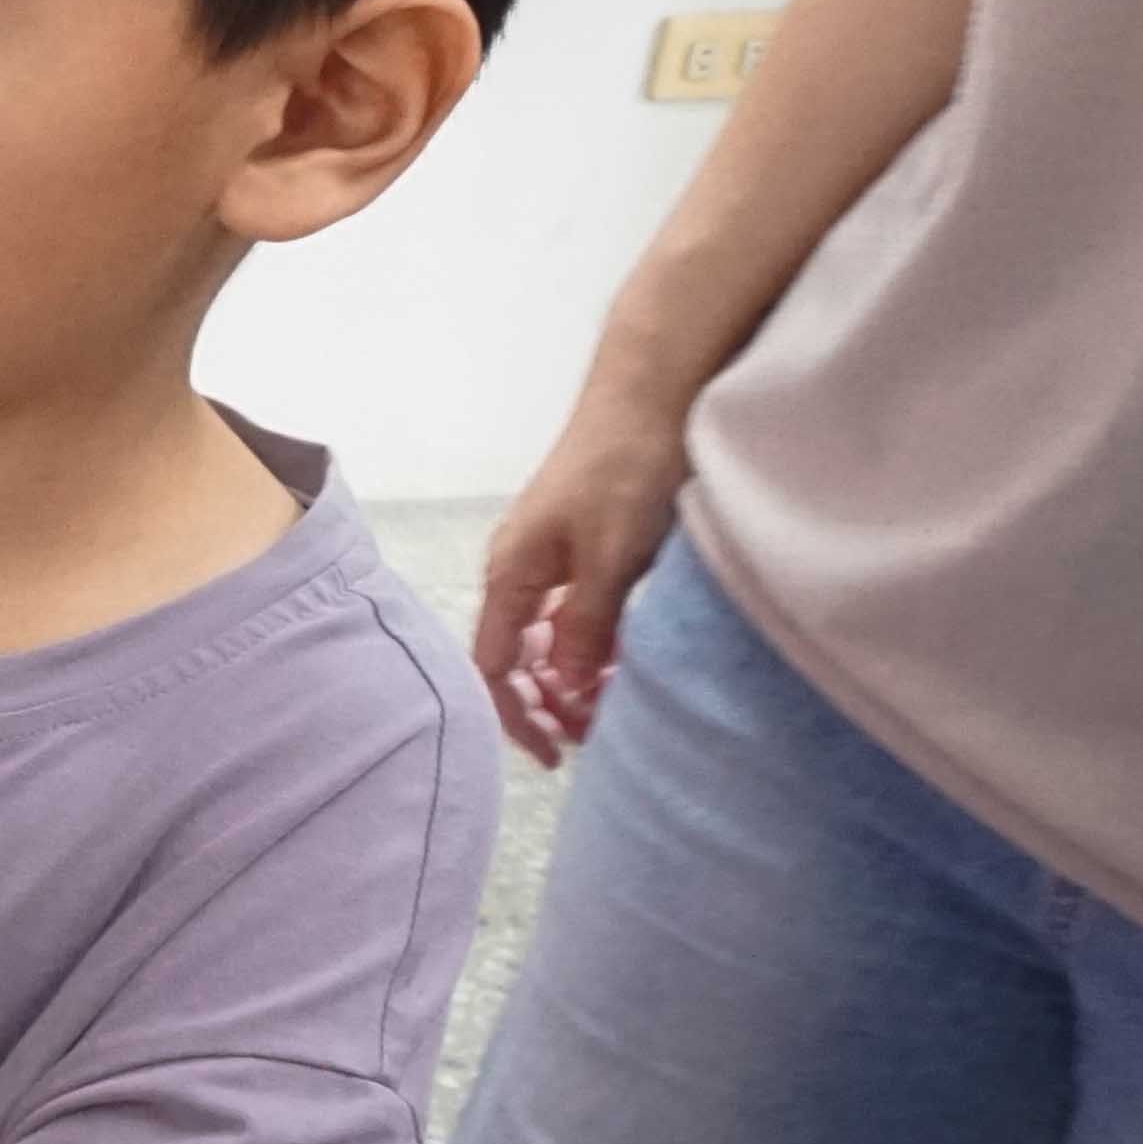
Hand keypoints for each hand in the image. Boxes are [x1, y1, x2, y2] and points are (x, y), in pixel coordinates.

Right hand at [472, 366, 696, 761]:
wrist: (650, 388)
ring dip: (573, 675)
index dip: (518, 716)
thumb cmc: (625, 466)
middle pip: (516, 656)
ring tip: (611, 705)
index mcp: (510, 573)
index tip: (556, 755)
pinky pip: (572, 610)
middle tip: (593, 737)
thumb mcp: (613, 556)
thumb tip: (569, 693)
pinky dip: (592, 642)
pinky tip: (622, 656)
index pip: (492, 666)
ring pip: (548, 634)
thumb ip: (588, 627)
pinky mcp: (580, 543)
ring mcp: (549, 554)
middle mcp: (518, 568)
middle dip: (547, 703)